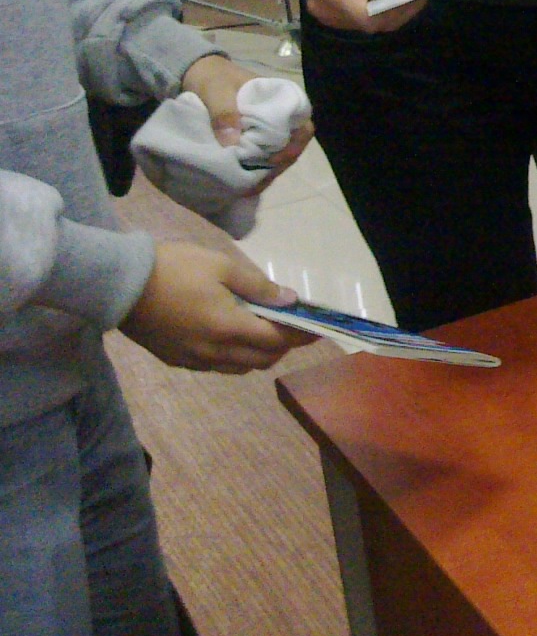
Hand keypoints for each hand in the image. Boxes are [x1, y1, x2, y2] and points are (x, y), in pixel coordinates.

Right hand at [118, 240, 316, 373]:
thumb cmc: (174, 269)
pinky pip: (217, 367)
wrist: (120, 284)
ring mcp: (194, 360)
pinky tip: (233, 338)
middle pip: (262, 360)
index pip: (277, 340)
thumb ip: (259, 287)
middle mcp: (214, 352)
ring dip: (259, 354)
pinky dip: (235, 357)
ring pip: (240, 368)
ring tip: (265, 331)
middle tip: (293, 327)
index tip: (317, 327)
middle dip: (283, 346)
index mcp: (228, 328)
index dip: (300, 335)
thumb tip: (290, 301)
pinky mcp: (177, 361)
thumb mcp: (222, 267)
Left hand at [178, 54, 312, 183]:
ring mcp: (267, 128)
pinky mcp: (253, 137)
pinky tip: (243, 180)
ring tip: (249, 186)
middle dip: (278, 166)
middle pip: (292, 145)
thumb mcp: (216, 91)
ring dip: (267, 170)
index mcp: (282, 100)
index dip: (296, 145)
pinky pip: (262, 155)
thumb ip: (224, 113)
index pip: (303, 126)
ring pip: (278, 153)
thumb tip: (232, 144)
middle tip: (256, 182)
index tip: (275, 159)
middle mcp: (280, 117)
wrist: (198, 72)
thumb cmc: (213, 78)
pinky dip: (256, 168)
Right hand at [293, 0, 419, 33]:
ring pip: (364, 26)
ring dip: (388, 14)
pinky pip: (355, 20)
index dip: (396, 11)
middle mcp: (324, 7)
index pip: (368, 16)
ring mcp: (323, 12)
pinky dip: (376, 13)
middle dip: (397, 13)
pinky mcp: (326, 11)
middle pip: (369, 24)